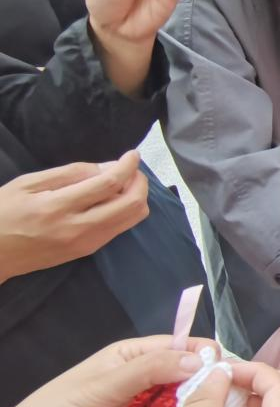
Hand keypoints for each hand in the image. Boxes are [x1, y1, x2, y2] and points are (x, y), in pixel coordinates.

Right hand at [0, 152, 148, 281]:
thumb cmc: (3, 213)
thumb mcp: (28, 184)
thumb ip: (70, 173)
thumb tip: (107, 167)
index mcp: (58, 207)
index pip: (108, 184)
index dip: (127, 166)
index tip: (133, 154)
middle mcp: (78, 228)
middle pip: (131, 204)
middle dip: (139, 181)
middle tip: (130, 169)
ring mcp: (85, 243)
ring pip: (132, 219)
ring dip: (136, 196)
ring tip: (122, 182)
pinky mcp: (87, 252)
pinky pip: (120, 228)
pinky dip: (125, 210)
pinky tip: (112, 199)